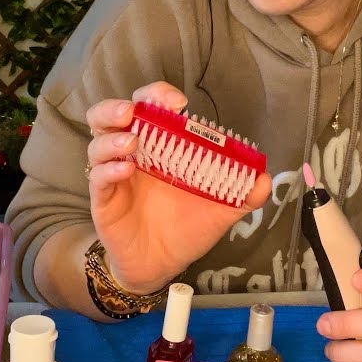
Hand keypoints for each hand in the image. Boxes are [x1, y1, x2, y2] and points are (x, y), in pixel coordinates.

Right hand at [85, 81, 271, 293]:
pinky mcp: (104, 200)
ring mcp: (114, 175)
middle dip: (117, 107)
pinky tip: (125, 170)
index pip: (150, 107)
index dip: (157, 95)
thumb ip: (243, 194)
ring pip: (97, 143)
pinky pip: (97, 178)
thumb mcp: (220, 209)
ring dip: (112, 138)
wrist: (163, 265)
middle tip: (133, 110)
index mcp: (159, 146)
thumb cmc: (186, 229)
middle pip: (110, 116)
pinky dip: (108, 170)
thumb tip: (265, 179)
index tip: (176, 102)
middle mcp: (133, 154)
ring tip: (132, 144)